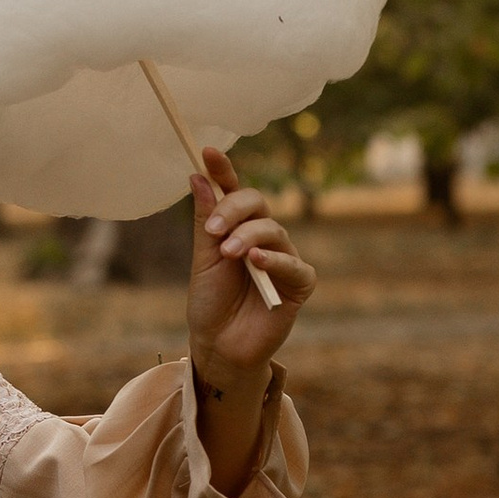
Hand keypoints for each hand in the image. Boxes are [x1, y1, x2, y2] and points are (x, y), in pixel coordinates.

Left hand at [185, 146, 314, 386]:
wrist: (219, 346)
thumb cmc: (211, 302)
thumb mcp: (202, 259)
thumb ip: (206, 221)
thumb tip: (199, 177)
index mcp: (236, 227)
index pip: (233, 191)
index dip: (224, 170)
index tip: (207, 152)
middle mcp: (262, 237)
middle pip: (256, 203)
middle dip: (234, 208)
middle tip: (214, 230)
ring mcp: (283, 257)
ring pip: (273, 230)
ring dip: (248, 236)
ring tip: (228, 253)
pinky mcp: (299, 283)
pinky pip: (293, 264)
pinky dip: (274, 259)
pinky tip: (256, 261)